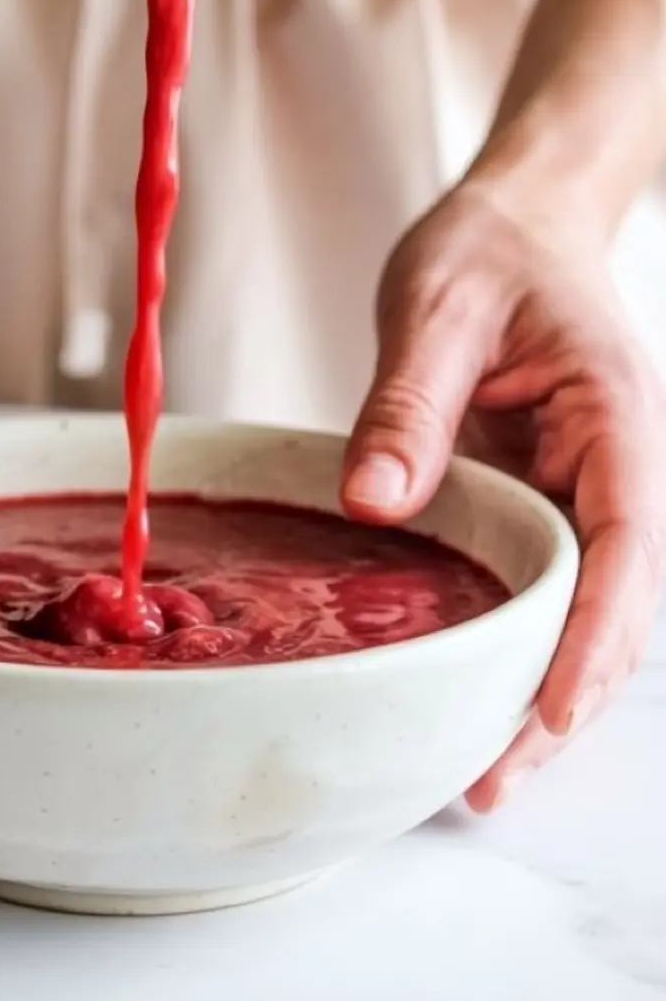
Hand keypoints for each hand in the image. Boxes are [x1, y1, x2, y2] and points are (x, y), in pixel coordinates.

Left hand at [340, 180, 665, 810]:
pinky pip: (537, 583)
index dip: (594, 640)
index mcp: (616, 421)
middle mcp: (616, 471)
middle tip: (483, 781)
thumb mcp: (437, 307)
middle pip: (611, 610)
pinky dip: (507, 641)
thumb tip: (374, 504)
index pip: (626, 549)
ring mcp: (584, 493)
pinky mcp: (543, 501)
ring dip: (536, 688)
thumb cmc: (492, 248)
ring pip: (579, 612)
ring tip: (470, 769)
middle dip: (559, 701)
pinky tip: (456, 688)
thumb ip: (408, 404)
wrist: (519, 220)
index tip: (551, 712)